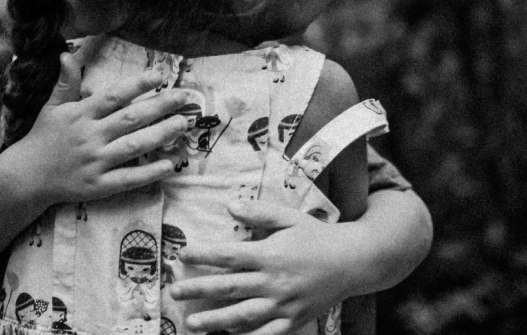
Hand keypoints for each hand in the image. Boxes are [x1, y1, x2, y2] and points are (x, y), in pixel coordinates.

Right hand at [6, 53, 191, 204]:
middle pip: (131, 119)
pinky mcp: (99, 186)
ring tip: (183, 124)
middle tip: (186, 97)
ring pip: (134, 146)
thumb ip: (65, 82)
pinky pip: (129, 178)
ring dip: (161, 135)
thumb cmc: (43, 138)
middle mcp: (90, 137)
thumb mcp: (51, 106)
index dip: (137, 85)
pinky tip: (170, 164)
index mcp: (81, 115)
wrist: (26, 176)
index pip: (114, 96)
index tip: (160, 75)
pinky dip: (150, 172)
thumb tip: (66, 54)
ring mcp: (96, 163)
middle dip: (160, 106)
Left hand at [170, 200, 353, 334]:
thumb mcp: (289, 218)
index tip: (181, 254)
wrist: (354, 262)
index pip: (229, 256)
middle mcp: (273, 281)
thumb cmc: (317, 236)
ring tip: (191, 323)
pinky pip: (268, 334)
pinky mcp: (294, 320)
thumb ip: (259, 213)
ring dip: (214, 319)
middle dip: (198, 289)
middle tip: (173, 291)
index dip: (203, 255)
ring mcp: (283, 304)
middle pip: (229, 287)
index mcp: (270, 254)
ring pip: (243, 315)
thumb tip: (229, 205)